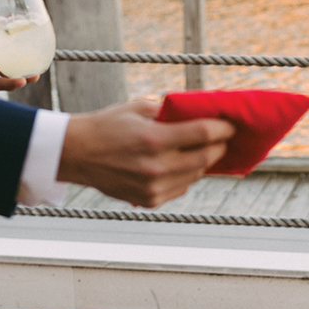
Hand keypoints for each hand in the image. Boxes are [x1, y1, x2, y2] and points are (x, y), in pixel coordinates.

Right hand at [58, 101, 234, 207]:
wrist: (77, 154)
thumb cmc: (108, 125)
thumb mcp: (138, 108)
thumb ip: (171, 112)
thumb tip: (202, 112)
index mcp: (153, 139)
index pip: (203, 134)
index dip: (223, 129)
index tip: (231, 126)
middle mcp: (155, 166)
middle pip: (205, 158)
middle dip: (219, 147)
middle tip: (224, 139)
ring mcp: (152, 187)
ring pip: (195, 176)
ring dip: (204, 162)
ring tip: (205, 150)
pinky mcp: (149, 200)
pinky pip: (181, 188)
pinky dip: (187, 176)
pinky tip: (182, 165)